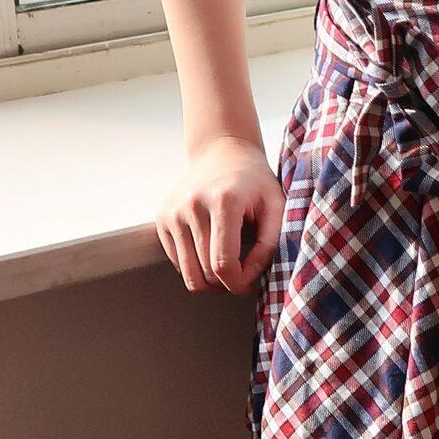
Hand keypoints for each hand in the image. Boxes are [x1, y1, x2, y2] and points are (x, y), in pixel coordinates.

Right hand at [156, 133, 285, 292]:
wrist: (223, 153)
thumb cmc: (255, 183)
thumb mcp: (276, 207)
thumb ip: (268, 245)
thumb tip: (246, 280)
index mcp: (224, 201)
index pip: (224, 264)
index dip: (238, 284)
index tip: (250, 284)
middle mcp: (192, 206)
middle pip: (206, 272)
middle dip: (227, 284)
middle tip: (243, 275)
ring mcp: (173, 212)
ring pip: (189, 273)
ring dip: (210, 281)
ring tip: (228, 268)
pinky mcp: (162, 219)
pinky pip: (178, 263)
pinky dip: (196, 266)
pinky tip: (211, 250)